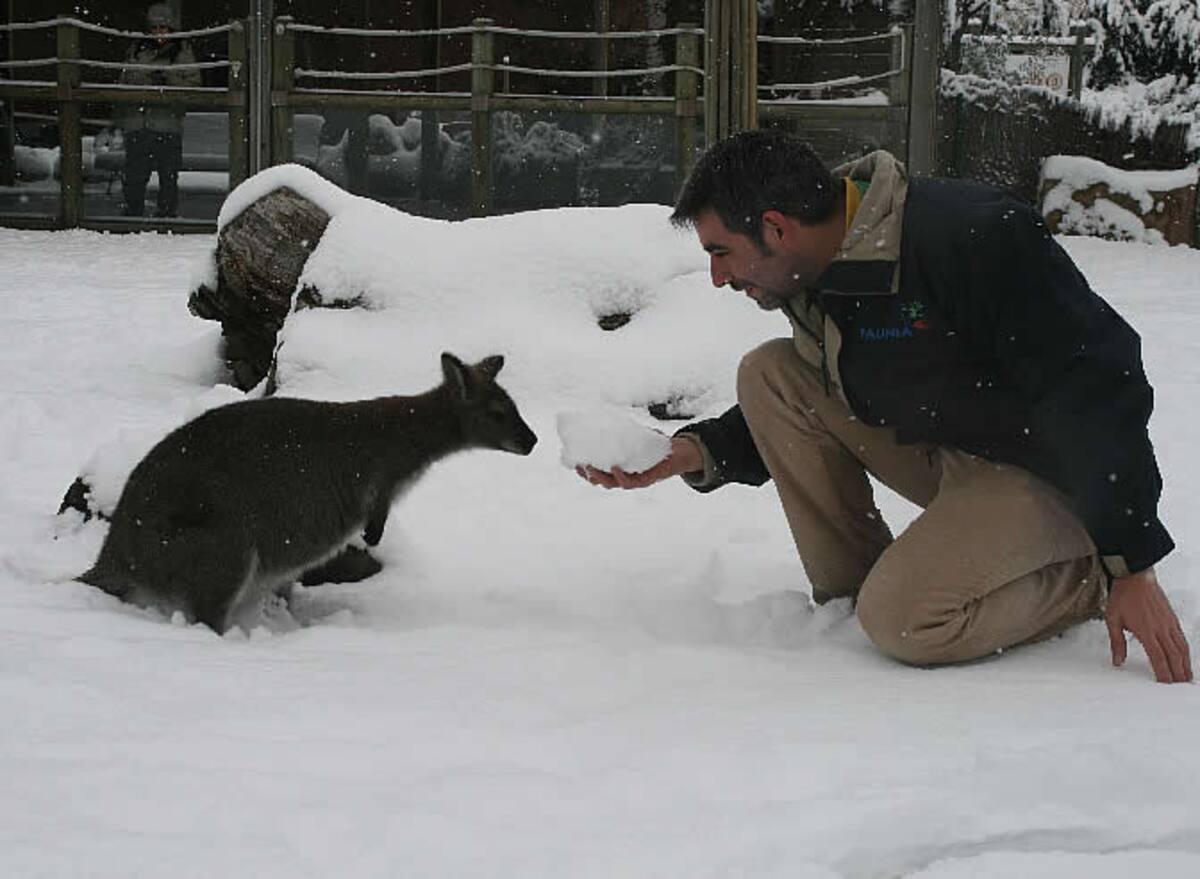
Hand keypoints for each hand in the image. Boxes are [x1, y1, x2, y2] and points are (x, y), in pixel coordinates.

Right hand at [575, 436, 702, 489]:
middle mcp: (625, 477)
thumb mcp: (637, 436)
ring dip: (600, 477)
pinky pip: (630, 482)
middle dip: (588, 475)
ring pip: (612, 484)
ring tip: (591, 467)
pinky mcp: (646, 480)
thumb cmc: (656, 445)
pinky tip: (613, 468)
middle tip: (579, 465)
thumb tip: (606, 413)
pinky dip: (620, 476)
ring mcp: (635, 480)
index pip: (598, 473)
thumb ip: (624, 429)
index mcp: (619, 469)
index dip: (584, 471)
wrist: (679, 453)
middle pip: (601, 481)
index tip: (574, 461)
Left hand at [1106, 567, 1192, 682]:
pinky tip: (1185, 657)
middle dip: (1177, 673)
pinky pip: (1182, 638)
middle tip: (1179, 687)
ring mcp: (1169, 623)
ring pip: (1182, 648)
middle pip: (1174, 656)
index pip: (1158, 658)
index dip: (1163, 673)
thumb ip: (1116, 642)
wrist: (1136, 577)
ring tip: (1186, 677)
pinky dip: (1186, 651)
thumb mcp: (1112, 620)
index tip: (1164, 684)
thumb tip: (1117, 661)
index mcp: (1146, 631)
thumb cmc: (1123, 596)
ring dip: (1185, 664)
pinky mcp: (1173, 618)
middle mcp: (1161, 629)